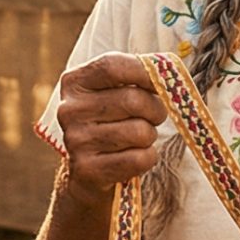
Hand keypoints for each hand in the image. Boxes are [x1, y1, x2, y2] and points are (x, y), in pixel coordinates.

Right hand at [53, 53, 166, 200]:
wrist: (89, 173)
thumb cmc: (111, 122)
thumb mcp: (113, 92)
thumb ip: (136, 76)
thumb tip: (171, 70)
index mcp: (74, 82)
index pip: (112, 66)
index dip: (145, 71)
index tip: (163, 81)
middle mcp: (69, 110)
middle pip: (132, 100)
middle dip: (155, 109)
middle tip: (155, 116)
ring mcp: (76, 141)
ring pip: (140, 132)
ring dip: (149, 136)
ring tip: (138, 139)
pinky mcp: (88, 170)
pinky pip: (140, 159)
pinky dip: (147, 158)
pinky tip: (134, 156)